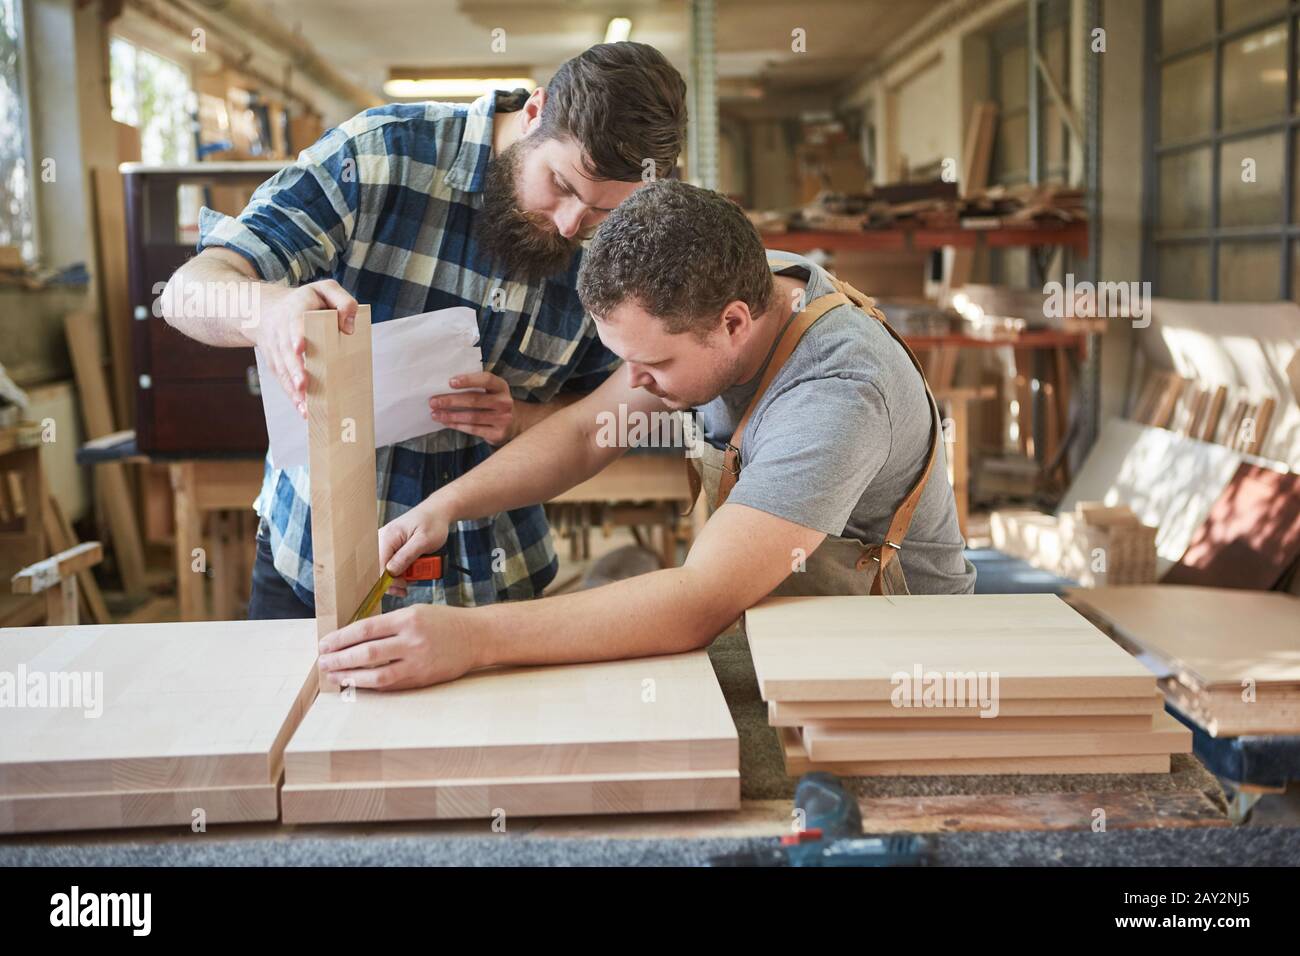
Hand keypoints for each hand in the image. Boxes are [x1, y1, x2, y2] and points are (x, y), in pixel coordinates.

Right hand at [252, 280, 357, 417]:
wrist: (264, 309)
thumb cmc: (305, 301)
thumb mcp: (325, 289)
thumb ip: (342, 301)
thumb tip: (350, 327)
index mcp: (295, 309)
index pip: (294, 322)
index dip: (296, 335)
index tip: (300, 348)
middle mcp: (281, 330)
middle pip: (286, 352)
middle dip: (295, 369)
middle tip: (304, 384)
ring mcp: (276, 349)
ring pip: (283, 370)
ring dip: (294, 389)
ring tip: (306, 407)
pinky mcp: (276, 363)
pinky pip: (283, 381)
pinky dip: (292, 396)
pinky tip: (304, 410)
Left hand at [317, 605, 478, 689]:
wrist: (476, 636)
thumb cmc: (443, 621)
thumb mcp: (416, 612)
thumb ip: (388, 623)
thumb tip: (354, 637)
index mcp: (408, 618)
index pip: (365, 628)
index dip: (341, 638)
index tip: (324, 643)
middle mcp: (412, 639)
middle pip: (366, 651)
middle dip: (339, 658)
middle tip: (322, 661)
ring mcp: (418, 661)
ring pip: (376, 673)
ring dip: (350, 676)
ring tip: (333, 675)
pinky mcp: (422, 678)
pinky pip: (390, 684)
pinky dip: (369, 685)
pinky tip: (356, 683)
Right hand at [378, 500, 451, 595]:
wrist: (438, 512)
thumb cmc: (433, 523)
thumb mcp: (423, 541)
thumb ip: (406, 556)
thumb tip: (390, 572)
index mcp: (387, 537)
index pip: (378, 567)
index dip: (390, 581)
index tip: (404, 586)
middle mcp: (382, 540)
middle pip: (380, 570)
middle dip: (396, 580)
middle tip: (412, 581)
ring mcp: (386, 544)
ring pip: (386, 569)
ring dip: (402, 575)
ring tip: (417, 571)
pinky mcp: (391, 547)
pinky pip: (392, 564)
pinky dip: (403, 570)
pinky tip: (413, 568)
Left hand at [430, 371, 515, 444]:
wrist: (513, 423)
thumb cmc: (493, 403)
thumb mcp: (490, 391)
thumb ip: (475, 387)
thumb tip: (444, 387)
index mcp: (501, 387)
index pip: (486, 379)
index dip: (468, 380)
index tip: (450, 382)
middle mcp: (505, 402)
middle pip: (475, 400)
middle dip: (451, 400)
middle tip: (433, 401)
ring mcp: (503, 419)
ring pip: (472, 416)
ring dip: (450, 415)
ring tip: (435, 414)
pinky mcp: (498, 434)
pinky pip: (473, 429)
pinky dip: (457, 425)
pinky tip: (446, 422)